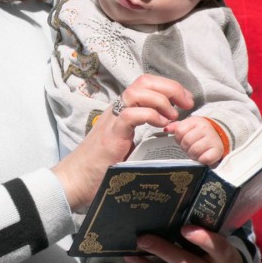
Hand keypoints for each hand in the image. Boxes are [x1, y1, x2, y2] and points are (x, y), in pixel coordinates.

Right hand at [53, 74, 193, 211]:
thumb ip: (141, 136)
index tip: (186, 102)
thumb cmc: (100, 167)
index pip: (146, 84)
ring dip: (161, 100)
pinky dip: (149, 115)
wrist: (74, 181)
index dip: (169, 87)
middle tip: (187, 104)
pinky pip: (130, 114)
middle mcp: (117, 110)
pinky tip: (160, 125)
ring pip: (137, 92)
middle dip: (171, 88)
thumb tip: (166, 137)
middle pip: (144, 81)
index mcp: (123, 112)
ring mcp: (113, 121)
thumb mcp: (126, 146)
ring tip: (172, 117)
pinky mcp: (111, 135)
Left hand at [123, 225, 244, 262]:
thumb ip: (201, 236)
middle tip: (142, 240)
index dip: (202, 239)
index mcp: (225, 260)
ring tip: (131, 258)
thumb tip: (169, 217)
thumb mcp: (218, 246)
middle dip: (163, 252)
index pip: (217, 248)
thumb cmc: (217, 259)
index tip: (184, 228)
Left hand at [165, 115, 224, 164]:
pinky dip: (201, 160)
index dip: (179, 139)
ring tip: (195, 152)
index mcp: (196, 121)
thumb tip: (166, 129)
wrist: (219, 138)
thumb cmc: (201, 133)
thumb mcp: (189, 126)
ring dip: (192, 154)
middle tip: (190, 148)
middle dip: (185, 147)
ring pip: (194, 150)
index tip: (183, 140)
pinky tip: (202, 156)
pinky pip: (204, 159)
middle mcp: (206, 128)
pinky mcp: (218, 151)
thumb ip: (177, 127)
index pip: (179, 131)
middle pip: (186, 141)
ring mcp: (213, 139)